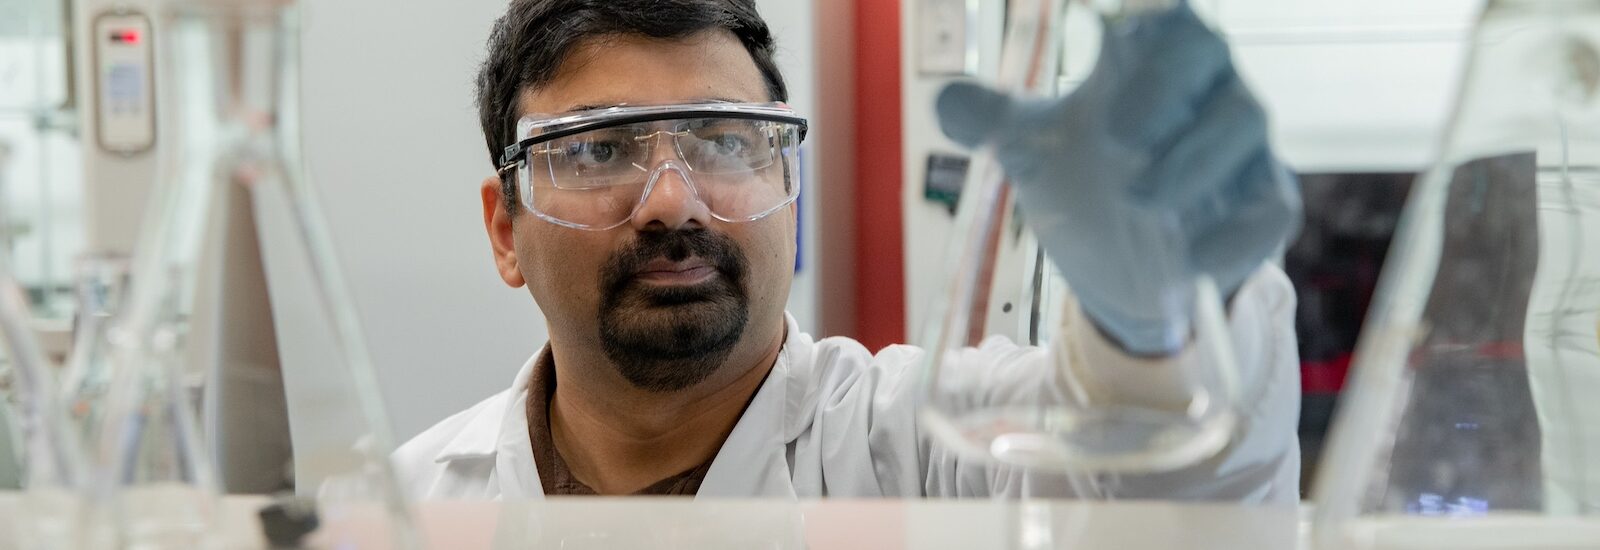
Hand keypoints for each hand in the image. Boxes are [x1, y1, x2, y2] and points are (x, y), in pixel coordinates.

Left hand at [935, 2, 1300, 354]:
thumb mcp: (1032, 148)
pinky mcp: (1264, 207)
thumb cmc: (1086, 182)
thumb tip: (947, 101)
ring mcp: (1241, 147)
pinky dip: (1232, 235)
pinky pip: (1269, 209)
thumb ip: (991, 120)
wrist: (1118, 269)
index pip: (1164, 12)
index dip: (1147, 12)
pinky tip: (1190, 261)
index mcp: (1148, 58)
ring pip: (1243, 123)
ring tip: (1137, 199)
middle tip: (1113, 140)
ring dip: (1191, 161)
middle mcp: (1204, 89)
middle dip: (1160, 91)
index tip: (1111, 34)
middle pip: (1205, 51)